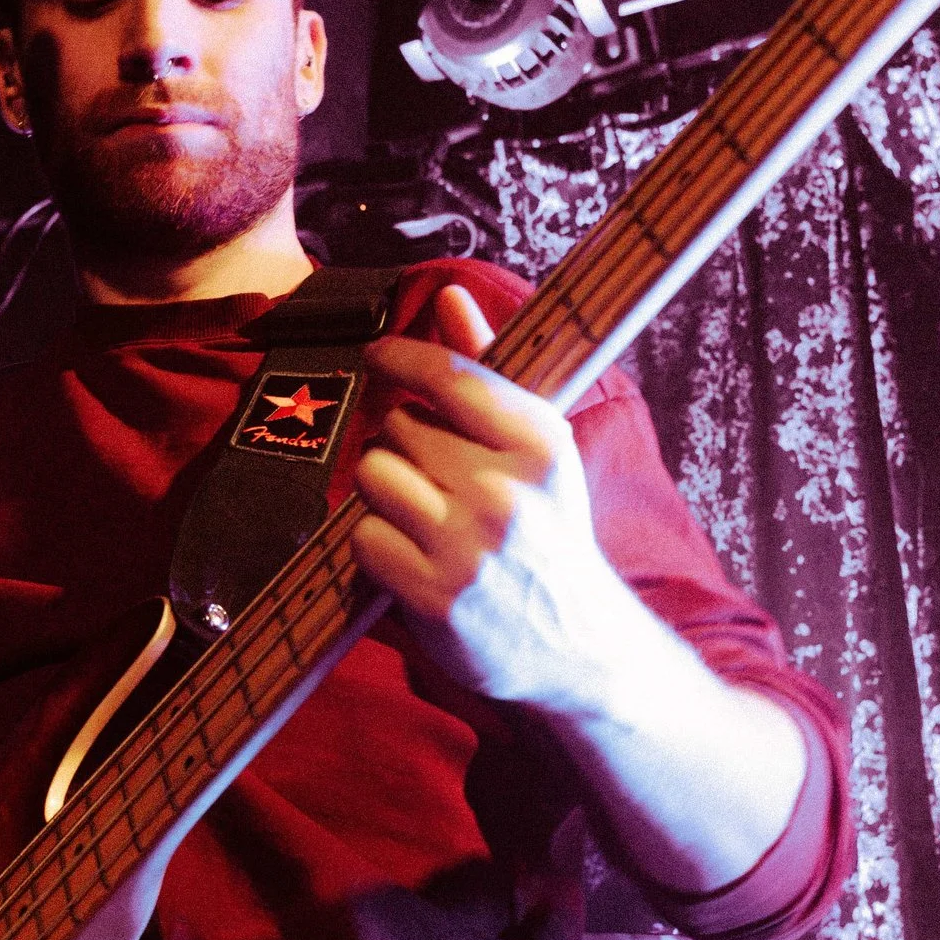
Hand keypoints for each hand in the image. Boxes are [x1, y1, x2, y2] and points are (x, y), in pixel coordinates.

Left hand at [351, 284, 623, 708]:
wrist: (577, 643)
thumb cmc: (548, 531)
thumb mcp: (537, 449)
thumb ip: (487, 368)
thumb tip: (448, 296)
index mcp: (541, 443)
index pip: (450, 376)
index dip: (402, 356)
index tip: (378, 354)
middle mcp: (506, 491)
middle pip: (399, 428)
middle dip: (405, 446)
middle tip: (437, 478)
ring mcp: (468, 548)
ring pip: (373, 476)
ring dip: (384, 491)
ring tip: (422, 513)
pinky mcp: (433, 596)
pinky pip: (362, 537)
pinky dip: (376, 544)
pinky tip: (411, 555)